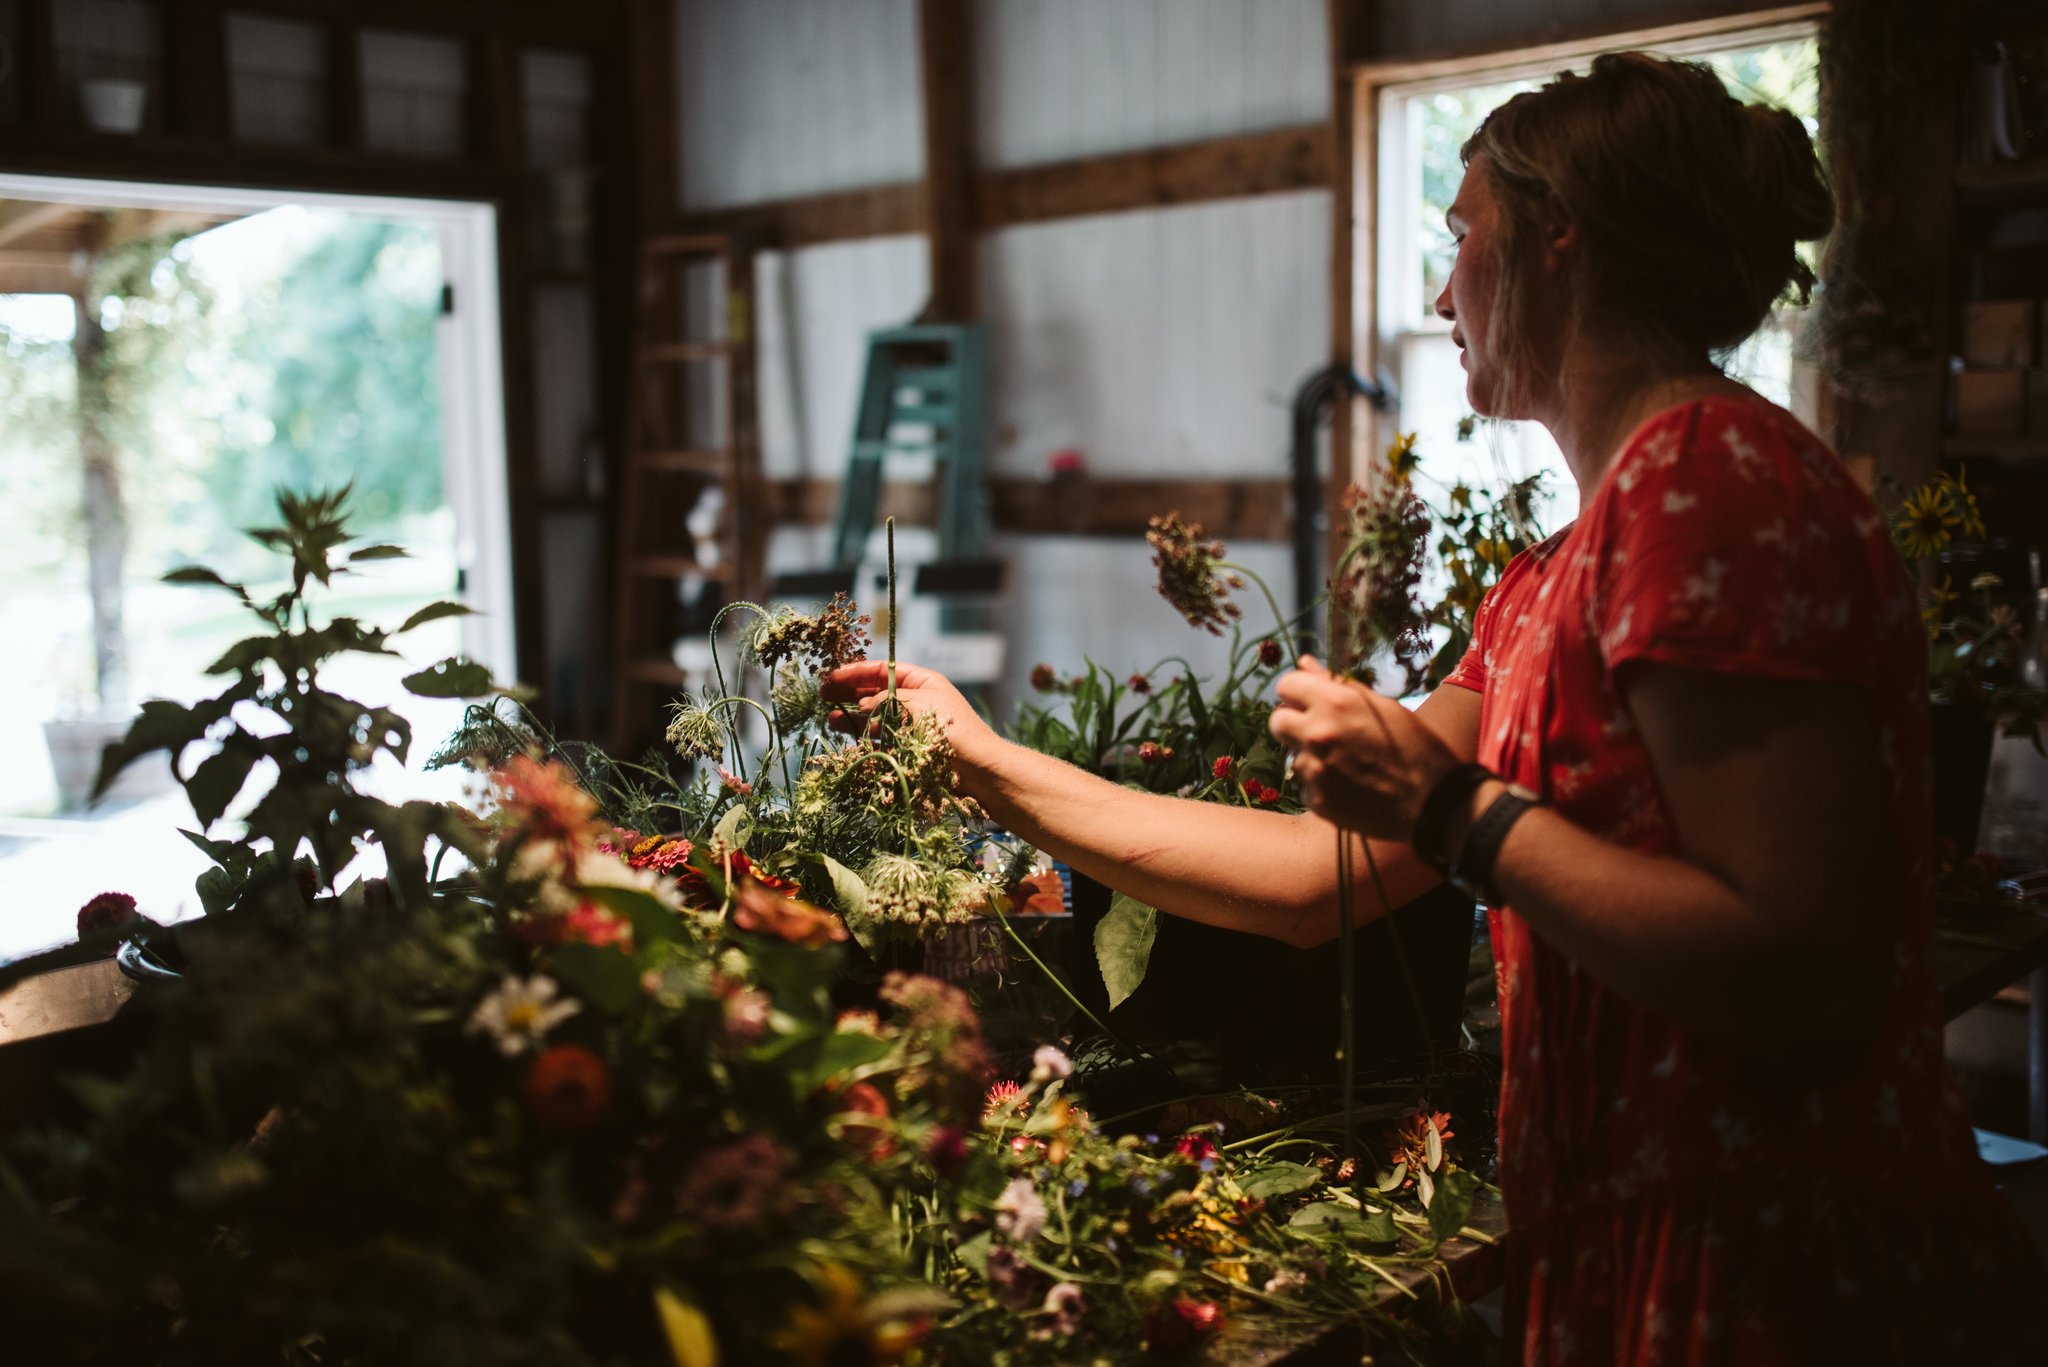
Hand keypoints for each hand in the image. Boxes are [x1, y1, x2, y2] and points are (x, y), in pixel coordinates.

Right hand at [820, 660, 1000, 768]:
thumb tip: (860, 705)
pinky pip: (883, 739)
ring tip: (831, 719)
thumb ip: (882, 701)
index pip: (882, 670)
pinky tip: (849, 740)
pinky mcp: (911, 748)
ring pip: (877, 717)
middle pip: (876, 692)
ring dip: (853, 717)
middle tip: (823, 696)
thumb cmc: (949, 729)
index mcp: (922, 681)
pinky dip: (866, 738)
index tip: (830, 676)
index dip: (854, 672)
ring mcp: (913, 725)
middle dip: (849, 694)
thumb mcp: (912, 704)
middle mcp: (916, 700)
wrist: (977, 769)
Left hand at [1268, 657, 1461, 839]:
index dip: (1297, 693)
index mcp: (1335, 702)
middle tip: (1321, 732)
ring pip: (1292, 755)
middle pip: (1278, 721)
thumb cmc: (1414, 746)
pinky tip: (1349, 786)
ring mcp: (1315, 770)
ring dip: (1310, 757)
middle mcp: (1318, 733)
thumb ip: (1336, 685)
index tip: (1308, 702)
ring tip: (1346, 763)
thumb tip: (1304, 663)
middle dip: (1294, 724)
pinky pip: (1306, 786)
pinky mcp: (1317, 800)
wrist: (1434, 801)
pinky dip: (1321, 785)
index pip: (1286, 685)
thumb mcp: (1381, 706)